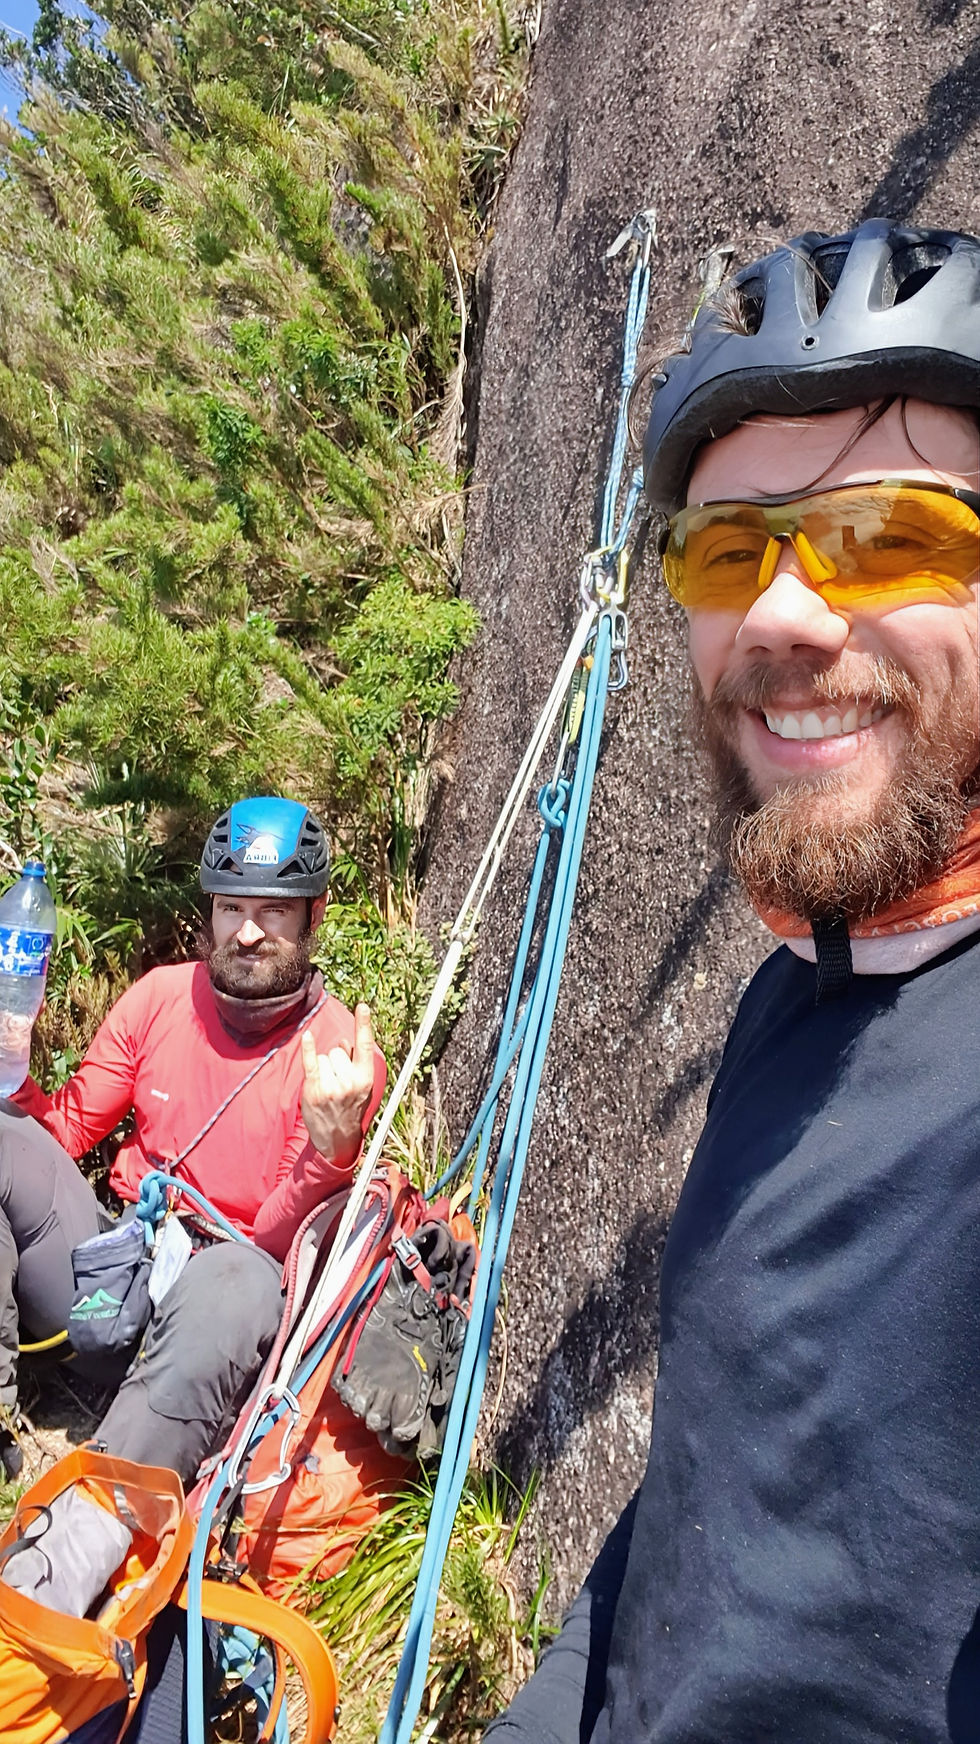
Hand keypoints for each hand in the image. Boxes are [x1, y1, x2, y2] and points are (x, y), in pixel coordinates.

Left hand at [300, 1002, 376, 1165]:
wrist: (337, 1139)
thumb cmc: (349, 1109)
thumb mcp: (362, 1089)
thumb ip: (356, 1064)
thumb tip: (344, 1042)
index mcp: (365, 1079)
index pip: (365, 1046)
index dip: (364, 1024)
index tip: (363, 1006)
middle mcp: (350, 1081)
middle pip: (338, 1051)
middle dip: (336, 1061)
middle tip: (337, 1082)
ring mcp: (331, 1086)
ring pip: (325, 1057)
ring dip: (324, 1067)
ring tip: (327, 1087)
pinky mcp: (314, 1089)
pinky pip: (311, 1062)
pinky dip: (308, 1049)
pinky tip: (307, 1037)